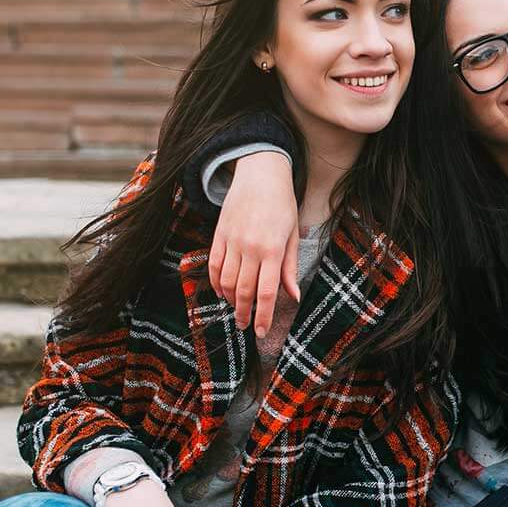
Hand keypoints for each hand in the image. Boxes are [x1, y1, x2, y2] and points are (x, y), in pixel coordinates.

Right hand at [208, 151, 299, 336]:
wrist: (260, 173)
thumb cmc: (283, 205)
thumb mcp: (293, 235)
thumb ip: (290, 268)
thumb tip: (292, 296)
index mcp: (273, 250)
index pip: (266, 292)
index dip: (263, 316)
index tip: (260, 332)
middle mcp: (251, 248)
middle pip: (244, 291)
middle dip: (245, 314)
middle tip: (246, 327)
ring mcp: (232, 241)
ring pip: (227, 281)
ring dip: (231, 300)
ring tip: (238, 310)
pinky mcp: (219, 234)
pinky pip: (214, 265)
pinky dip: (217, 283)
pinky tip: (223, 292)